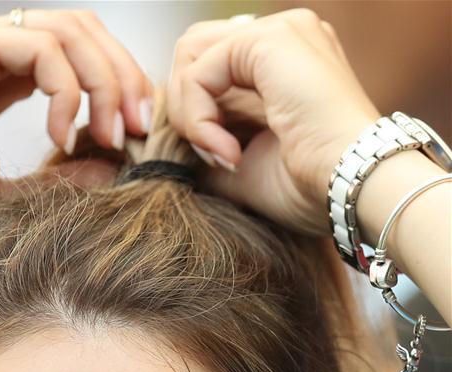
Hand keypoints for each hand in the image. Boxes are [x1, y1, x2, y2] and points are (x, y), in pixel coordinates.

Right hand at [0, 9, 152, 248]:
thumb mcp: (4, 194)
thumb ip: (57, 180)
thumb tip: (114, 167)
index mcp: (2, 76)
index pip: (78, 55)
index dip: (117, 86)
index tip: (136, 136)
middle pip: (84, 31)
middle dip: (123, 76)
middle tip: (139, 128)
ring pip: (68, 30)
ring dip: (103, 81)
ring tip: (111, 136)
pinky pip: (37, 48)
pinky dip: (64, 88)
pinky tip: (62, 135)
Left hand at [167, 8, 380, 235]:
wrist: (352, 190)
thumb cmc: (311, 190)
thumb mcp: (243, 170)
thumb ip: (206, 150)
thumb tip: (167, 150)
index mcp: (283, 65)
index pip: (208, 68)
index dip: (194, 116)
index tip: (219, 163)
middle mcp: (284, 38)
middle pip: (193, 53)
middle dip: (184, 110)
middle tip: (210, 156)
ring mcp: (280, 33)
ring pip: (189, 56)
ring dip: (189, 115)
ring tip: (220, 155)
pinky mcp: (270, 40)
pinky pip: (200, 71)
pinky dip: (199, 118)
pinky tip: (228, 152)